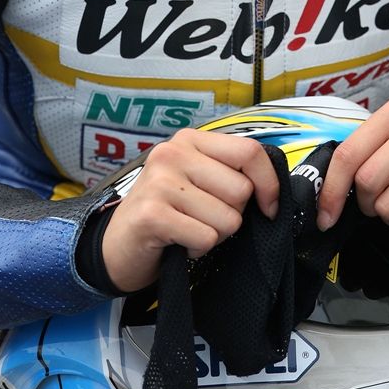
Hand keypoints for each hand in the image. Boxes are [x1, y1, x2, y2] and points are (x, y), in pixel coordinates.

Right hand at [101, 129, 279, 291]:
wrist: (116, 247)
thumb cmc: (167, 212)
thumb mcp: (196, 180)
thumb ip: (228, 173)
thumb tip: (273, 190)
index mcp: (190, 140)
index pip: (249, 151)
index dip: (269, 183)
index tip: (269, 207)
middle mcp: (173, 153)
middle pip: (242, 190)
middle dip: (233, 215)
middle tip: (204, 218)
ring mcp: (160, 181)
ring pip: (228, 218)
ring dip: (214, 234)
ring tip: (188, 229)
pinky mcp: (152, 214)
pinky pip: (206, 237)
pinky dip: (197, 248)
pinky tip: (178, 241)